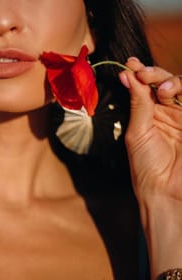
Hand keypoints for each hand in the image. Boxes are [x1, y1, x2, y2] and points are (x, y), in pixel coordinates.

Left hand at [119, 58, 181, 274]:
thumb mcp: (137, 132)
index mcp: (147, 114)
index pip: (145, 86)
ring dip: (172, 82)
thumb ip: (138, 104)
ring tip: (163, 91)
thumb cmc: (146, 166)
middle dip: (155, 74)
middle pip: (165, 82)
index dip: (139, 73)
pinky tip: (175, 91)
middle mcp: (166, 112)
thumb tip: (128, 75)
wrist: (166, 191)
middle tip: (144, 74)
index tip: (130, 64)